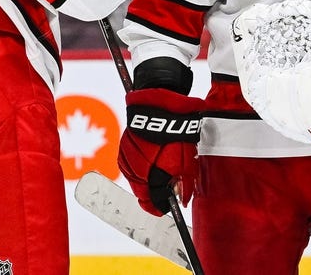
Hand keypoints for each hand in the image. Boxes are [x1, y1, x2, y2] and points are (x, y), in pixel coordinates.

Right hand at [117, 87, 202, 215]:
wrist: (161, 102)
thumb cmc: (176, 129)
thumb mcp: (187, 158)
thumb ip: (184, 182)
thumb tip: (181, 201)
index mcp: (150, 172)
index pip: (150, 199)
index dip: (158, 206)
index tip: (164, 209)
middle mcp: (135, 166)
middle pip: (141, 190)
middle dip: (152, 192)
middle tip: (164, 192)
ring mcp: (127, 155)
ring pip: (133, 178)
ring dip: (144, 180)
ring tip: (157, 173)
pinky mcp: (123, 145)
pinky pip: (128, 164)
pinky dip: (137, 168)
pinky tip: (148, 162)